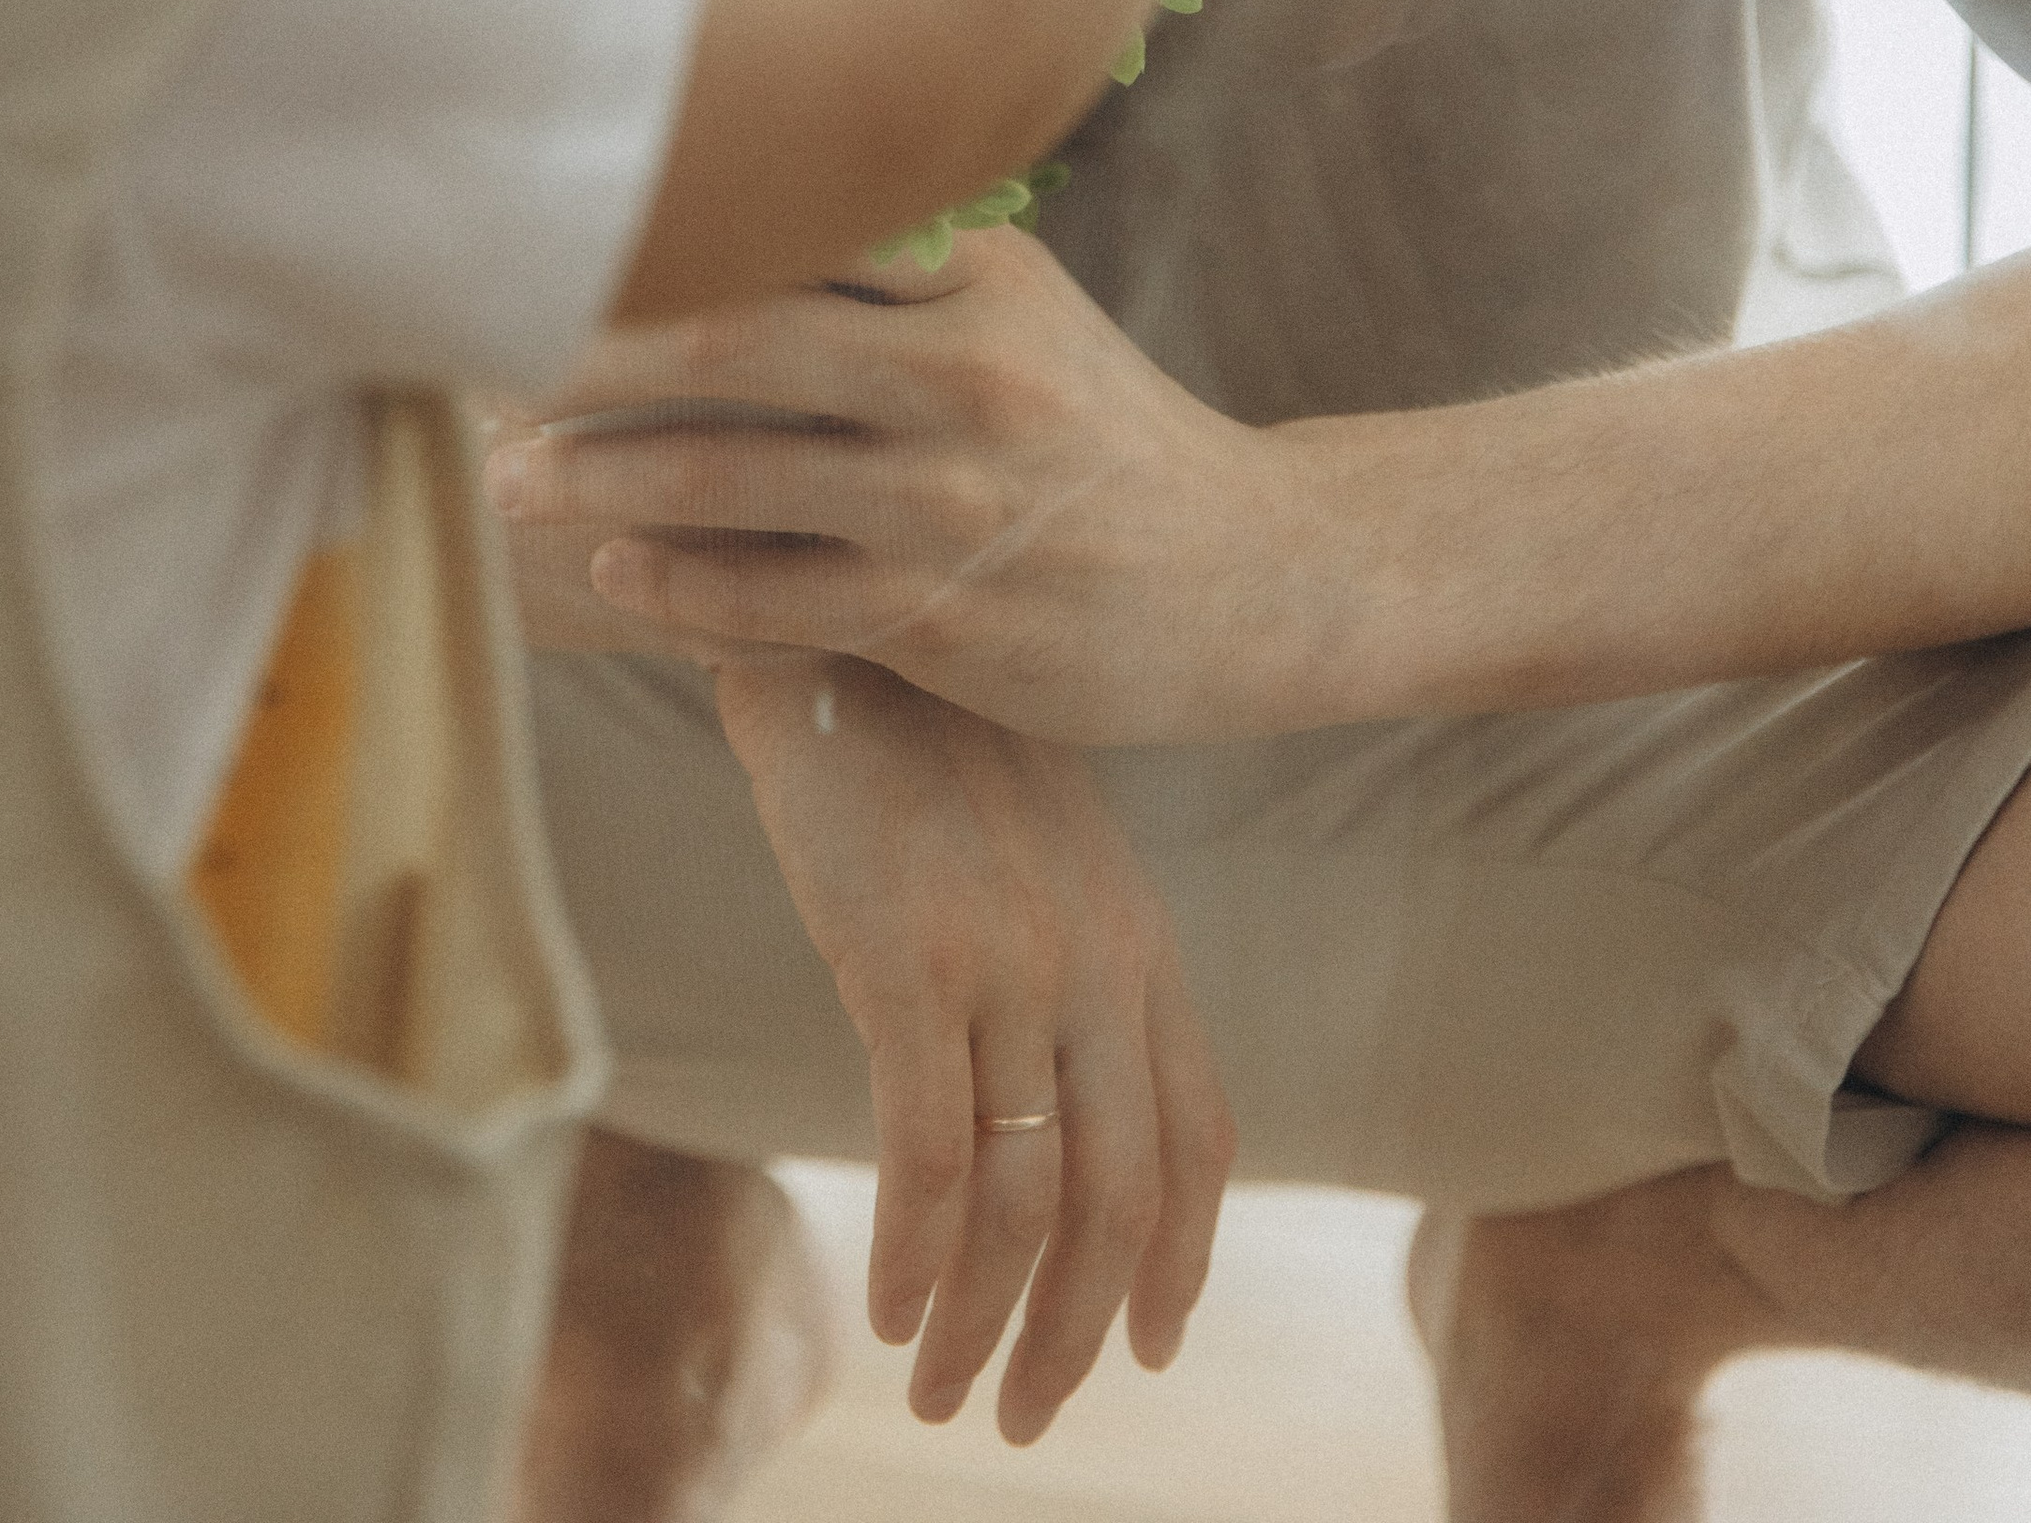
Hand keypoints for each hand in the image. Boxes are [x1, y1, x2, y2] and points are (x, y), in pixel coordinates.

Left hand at [486, 228, 1303, 747]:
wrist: (1259, 576)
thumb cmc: (1101, 433)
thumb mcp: (1017, 313)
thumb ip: (887, 270)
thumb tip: (711, 226)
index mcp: (974, 276)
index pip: (778, 237)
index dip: (646, 249)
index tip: (541, 250)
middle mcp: (964, 371)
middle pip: (729, 341)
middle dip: (585, 357)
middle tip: (475, 362)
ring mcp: (956, 500)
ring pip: (733, 478)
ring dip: (597, 481)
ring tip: (507, 488)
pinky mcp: (950, 618)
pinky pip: (777, 598)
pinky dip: (681, 585)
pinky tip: (614, 575)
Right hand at [707, 654, 1231, 1443]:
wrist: (830, 615)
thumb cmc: (917, 729)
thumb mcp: (1036, 840)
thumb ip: (1066, 948)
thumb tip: (1047, 1085)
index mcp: (1136, 933)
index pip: (1199, 1136)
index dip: (1181, 1262)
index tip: (1144, 1347)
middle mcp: (1096, 958)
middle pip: (1120, 1199)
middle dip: (1073, 1331)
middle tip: (1022, 1414)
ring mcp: (1009, 960)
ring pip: (1022, 1199)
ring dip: (983, 1322)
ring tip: (939, 1390)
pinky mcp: (906, 959)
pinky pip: (927, 1154)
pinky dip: (914, 1256)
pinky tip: (888, 1309)